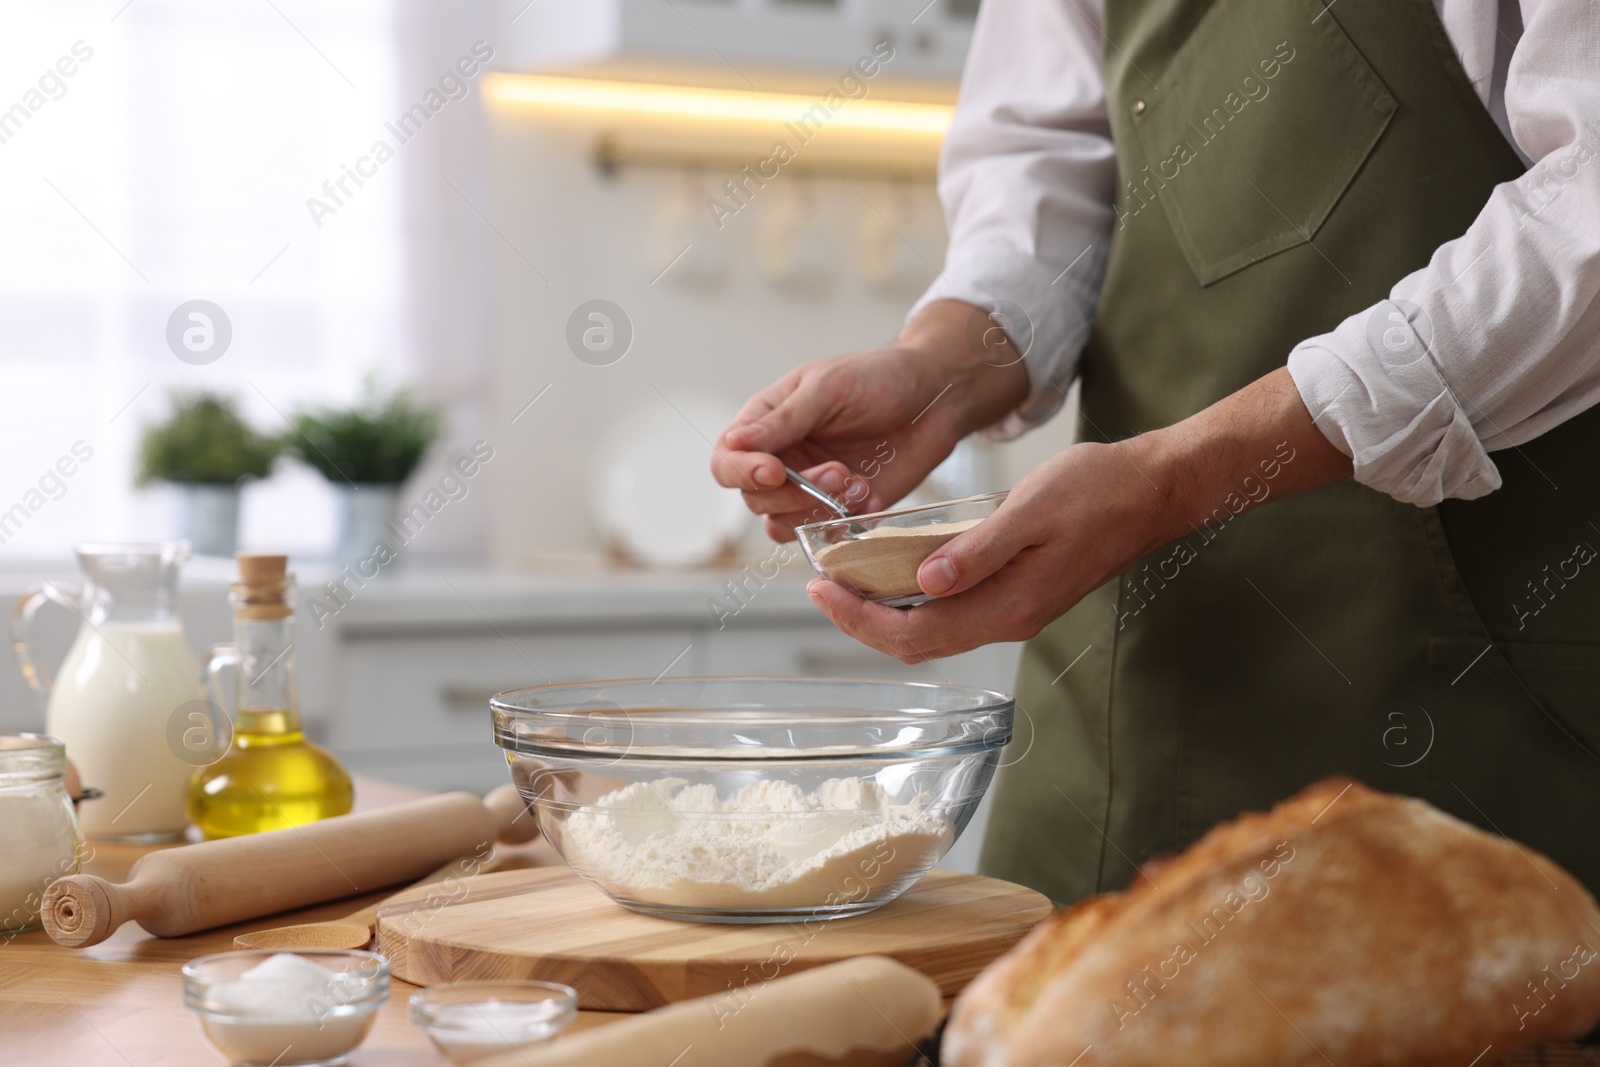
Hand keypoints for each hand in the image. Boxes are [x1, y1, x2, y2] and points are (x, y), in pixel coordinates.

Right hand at [711, 301, 1028, 541]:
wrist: (938, 398)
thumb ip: (783, 420)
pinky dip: (843, 523)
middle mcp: (783, 458)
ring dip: (816, 511)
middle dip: (793, 493)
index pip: (728, 459)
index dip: (742, 472)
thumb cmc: (881, 378)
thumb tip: (735, 443)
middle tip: (837, 473)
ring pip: (783, 524)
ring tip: (855, 482)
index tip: (773, 472)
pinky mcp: (843, 510)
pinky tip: (870, 494)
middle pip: (755, 499)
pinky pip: (824, 534)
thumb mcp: (829, 388)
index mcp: (768, 422)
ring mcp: (811, 489)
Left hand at [807, 367, 1355, 660]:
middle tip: (818, 585)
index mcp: (1008, 606)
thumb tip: (927, 583)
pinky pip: (954, 612)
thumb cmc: (1099, 490)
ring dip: (885, 611)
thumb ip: (979, 550)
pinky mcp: (1020, 595)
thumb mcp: (1033, 509)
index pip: (914, 633)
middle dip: (861, 618)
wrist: (1155, 491)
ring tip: (844, 579)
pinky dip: (915, 599)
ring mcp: (1015, 610)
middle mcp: (1008, 619)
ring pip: (933, 630)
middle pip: (916, 642)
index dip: (859, 617)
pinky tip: (896, 571)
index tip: (819, 587)